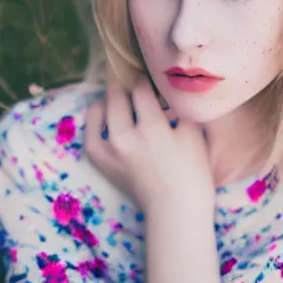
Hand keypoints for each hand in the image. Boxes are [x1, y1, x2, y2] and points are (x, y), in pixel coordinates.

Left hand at [83, 70, 214, 214]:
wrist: (174, 211)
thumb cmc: (191, 173)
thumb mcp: (193, 133)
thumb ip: (178, 105)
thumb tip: (168, 84)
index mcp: (151, 127)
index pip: (140, 87)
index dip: (145, 77)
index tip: (148, 71)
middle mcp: (124, 135)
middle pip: (116, 93)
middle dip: (125, 81)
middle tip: (132, 76)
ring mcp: (108, 149)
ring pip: (100, 107)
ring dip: (111, 98)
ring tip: (123, 97)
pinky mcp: (99, 159)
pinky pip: (90, 128)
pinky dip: (97, 118)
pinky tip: (108, 114)